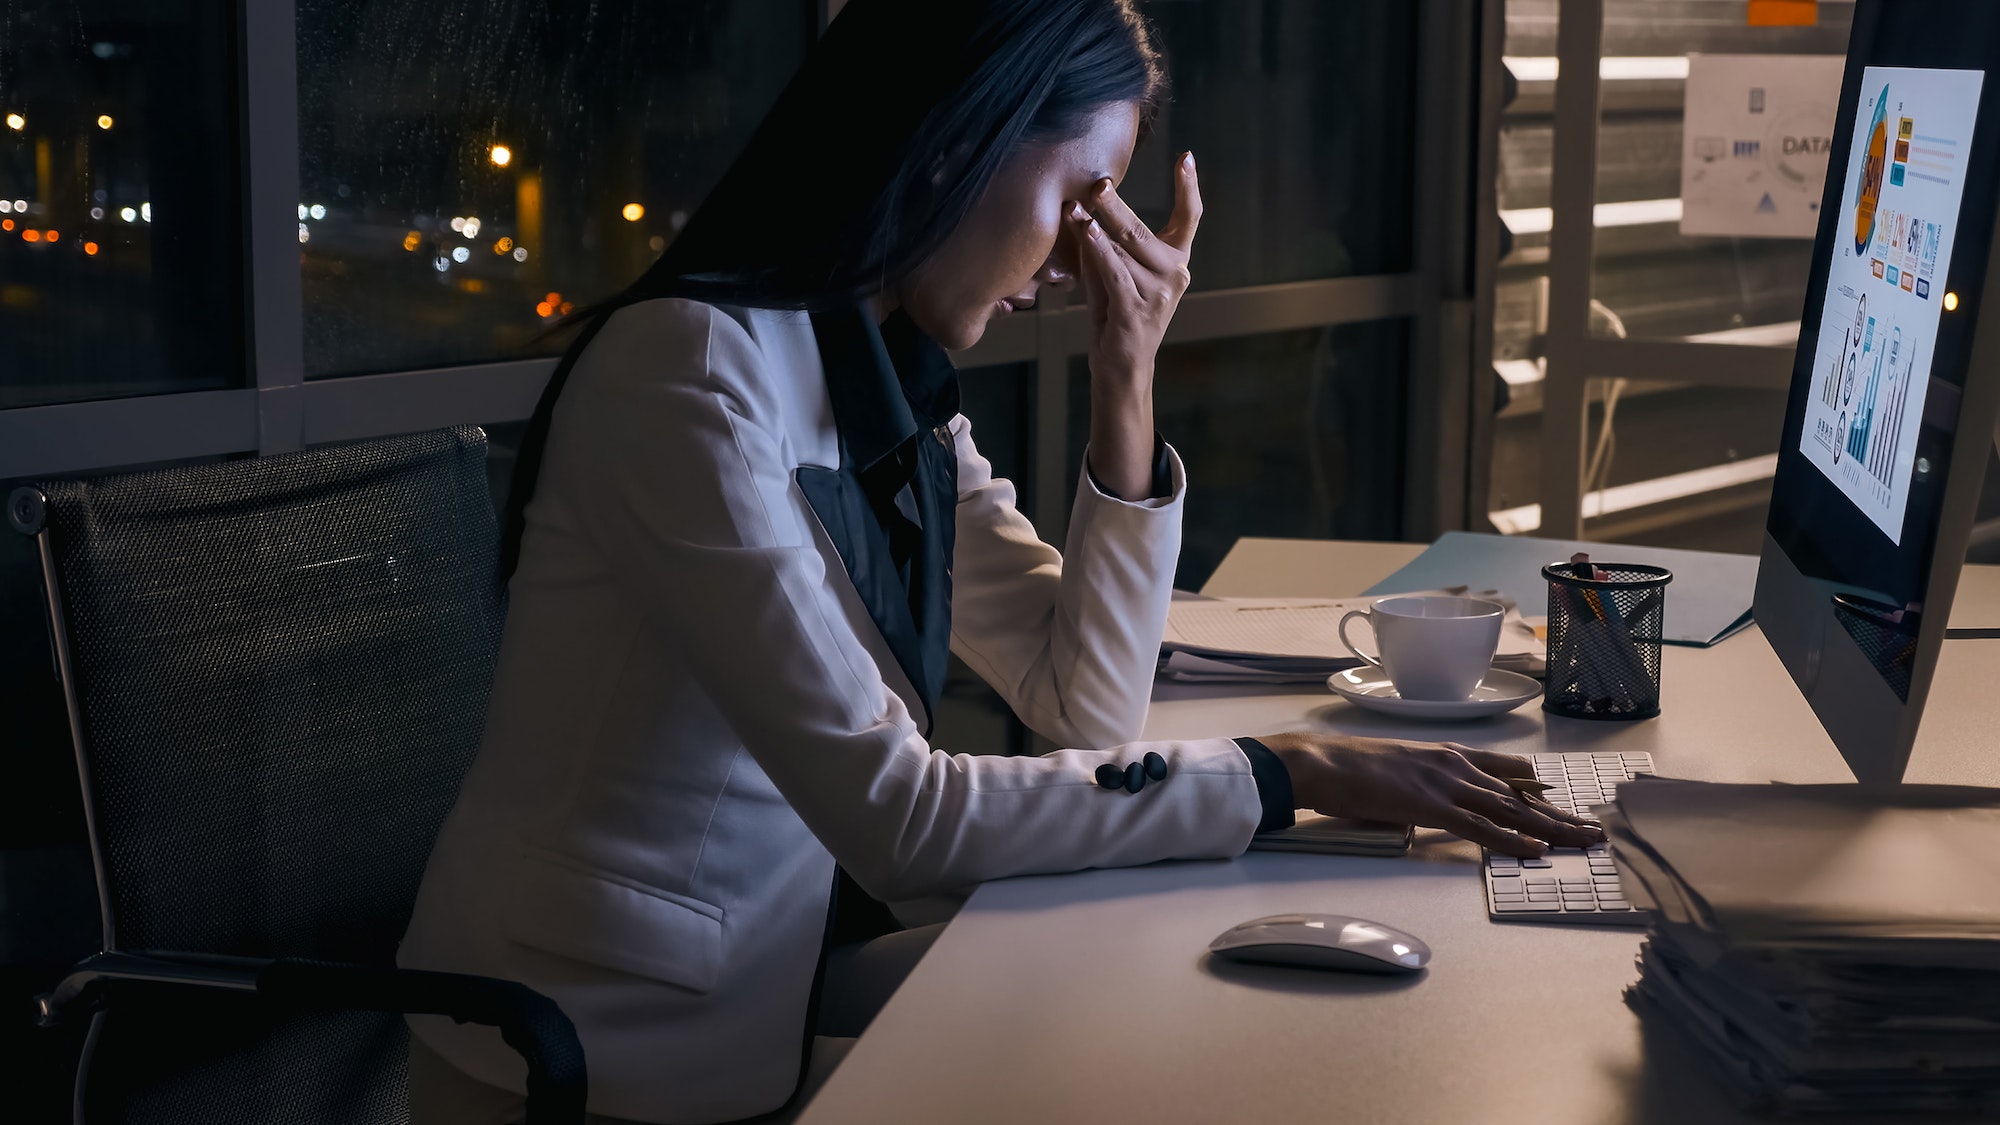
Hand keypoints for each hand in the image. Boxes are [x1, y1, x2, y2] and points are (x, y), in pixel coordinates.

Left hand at [1067, 152, 1200, 382]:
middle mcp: (1175, 275)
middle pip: (1143, 231)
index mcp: (1175, 261)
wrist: (1121, 365)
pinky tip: (1088, 232)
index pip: (1189, 219)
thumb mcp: (1111, 272)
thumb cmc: (1115, 314)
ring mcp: (1159, 294)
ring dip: (1095, 230)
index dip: (1188, 188)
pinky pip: (1115, 273)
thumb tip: (1080, 205)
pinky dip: (1099, 251)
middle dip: (1116, 206)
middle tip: (1098, 183)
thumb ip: (1102, 243)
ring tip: (1074, 209)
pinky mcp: (1137, 311)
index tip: (1187, 157)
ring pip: (1123, 252)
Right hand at [1257, 732, 1604, 858]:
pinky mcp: (1433, 807)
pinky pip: (1481, 828)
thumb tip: (1427, 799)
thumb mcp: (1395, 768)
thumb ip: (1420, 781)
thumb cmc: (1346, 767)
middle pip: (1519, 794)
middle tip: (1590, 829)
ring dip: (1551, 828)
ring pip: (1511, 810)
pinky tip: (1536, 850)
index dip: (1535, 790)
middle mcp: (1455, 765)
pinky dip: (1512, 840)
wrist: (1322, 761)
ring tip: (1583, 841)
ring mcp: (1446, 785)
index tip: (1559, 801)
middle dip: (1558, 814)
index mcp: (1445, 754)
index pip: (1504, 772)